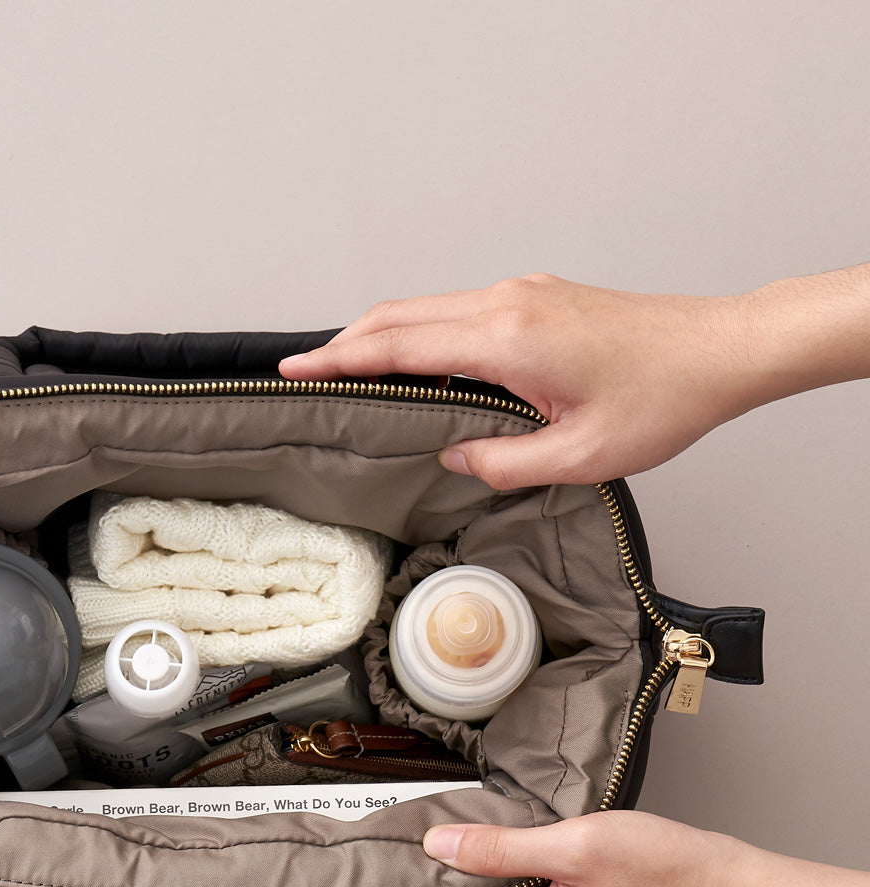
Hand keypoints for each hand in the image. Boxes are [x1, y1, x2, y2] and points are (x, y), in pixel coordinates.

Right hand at [278, 269, 869, 487]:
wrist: (721, 351)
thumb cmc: (663, 398)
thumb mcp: (579, 455)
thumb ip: (502, 461)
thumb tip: (453, 458)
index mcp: (507, 339)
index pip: (398, 346)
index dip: (340, 360)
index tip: (295, 371)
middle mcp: (507, 303)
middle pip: (399, 315)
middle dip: (343, 342)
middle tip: (302, 370)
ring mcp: (522, 293)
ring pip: (425, 307)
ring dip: (379, 334)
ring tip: (344, 365)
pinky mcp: (537, 298)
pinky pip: (455, 310)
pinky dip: (417, 330)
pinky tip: (411, 356)